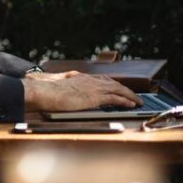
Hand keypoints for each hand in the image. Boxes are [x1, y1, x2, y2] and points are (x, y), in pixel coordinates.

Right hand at [24, 72, 141, 111]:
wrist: (44, 92)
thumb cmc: (46, 92)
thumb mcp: (57, 87)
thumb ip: (65, 89)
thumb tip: (63, 94)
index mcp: (80, 77)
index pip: (101, 79)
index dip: (112, 84)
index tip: (118, 88)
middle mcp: (89, 80)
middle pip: (112, 83)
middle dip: (124, 89)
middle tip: (133, 95)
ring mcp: (92, 87)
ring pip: (117, 89)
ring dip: (129, 95)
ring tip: (137, 101)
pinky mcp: (95, 97)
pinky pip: (115, 98)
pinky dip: (125, 100)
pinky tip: (131, 104)